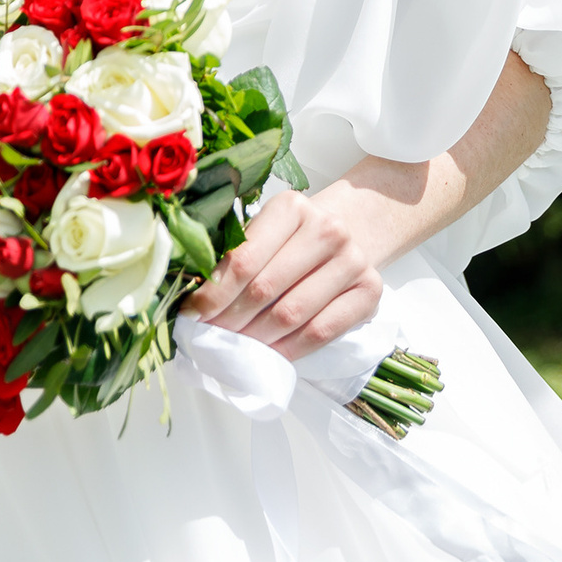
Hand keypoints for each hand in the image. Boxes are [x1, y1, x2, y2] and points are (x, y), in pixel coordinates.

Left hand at [182, 188, 383, 360]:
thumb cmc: (293, 239)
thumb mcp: (264, 233)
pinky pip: (321, 331)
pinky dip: (288, 350)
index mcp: (292, 207)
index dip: (213, 295)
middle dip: (229, 322)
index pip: (244, 260)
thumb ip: (233, 258)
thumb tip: (192, 306)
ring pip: (291, 314)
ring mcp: (353, 260)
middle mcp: (327, 228)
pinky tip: (268, 355)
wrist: (350, 234)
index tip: (191, 317)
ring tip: (234, 350)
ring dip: (255, 340)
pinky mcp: (370, 290)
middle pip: (265, 289)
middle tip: (208, 340)